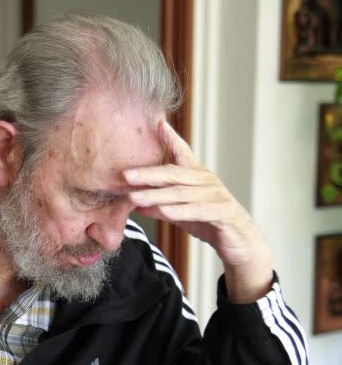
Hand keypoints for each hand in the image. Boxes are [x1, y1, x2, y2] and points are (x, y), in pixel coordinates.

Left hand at [126, 121, 273, 302]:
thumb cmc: (209, 221)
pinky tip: (163, 211)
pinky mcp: (222, 212)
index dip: (171, 138)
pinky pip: (198, 210)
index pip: (182, 153)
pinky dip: (180, 210)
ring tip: (135, 197)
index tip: (158, 124)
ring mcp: (215, 195)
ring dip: (156, 195)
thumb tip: (133, 200)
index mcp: (197, 176)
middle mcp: (206, 181)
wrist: (240, 241)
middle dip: (148, 174)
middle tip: (125, 175)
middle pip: (174, 173)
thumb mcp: (181, 211)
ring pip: (182, 193)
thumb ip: (160, 204)